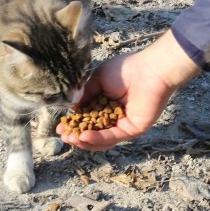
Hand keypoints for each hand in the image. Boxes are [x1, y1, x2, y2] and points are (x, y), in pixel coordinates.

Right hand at [59, 31, 201, 150]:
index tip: (60, 127)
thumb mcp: (97, 79)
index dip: (74, 124)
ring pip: (101, 139)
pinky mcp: (132, 130)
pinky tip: (84, 136)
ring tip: (72, 138)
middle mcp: (113, 116)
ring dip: (85, 140)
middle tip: (64, 136)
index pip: (87, 118)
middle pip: (92, 132)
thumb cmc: (125, 70)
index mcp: (105, 103)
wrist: (149, 70)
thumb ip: (84, 94)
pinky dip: (97, 138)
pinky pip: (112, 137)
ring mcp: (123, 124)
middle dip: (77, 136)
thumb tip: (70, 108)